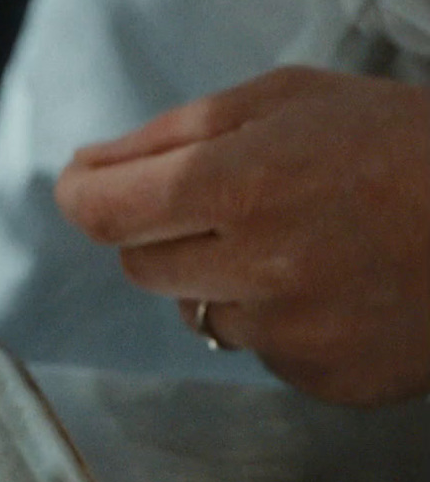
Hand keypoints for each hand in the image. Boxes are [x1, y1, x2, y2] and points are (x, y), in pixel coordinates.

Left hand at [55, 66, 429, 405]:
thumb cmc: (405, 142)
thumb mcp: (290, 100)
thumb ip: (173, 134)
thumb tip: (85, 169)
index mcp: (242, 183)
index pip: (103, 211)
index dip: (83, 194)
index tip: (87, 184)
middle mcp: (259, 268)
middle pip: (138, 263)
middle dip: (162, 229)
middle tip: (230, 198)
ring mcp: (293, 335)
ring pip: (195, 310)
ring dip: (221, 277)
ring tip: (303, 240)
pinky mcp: (325, 380)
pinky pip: (257, 350)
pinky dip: (276, 319)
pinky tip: (337, 284)